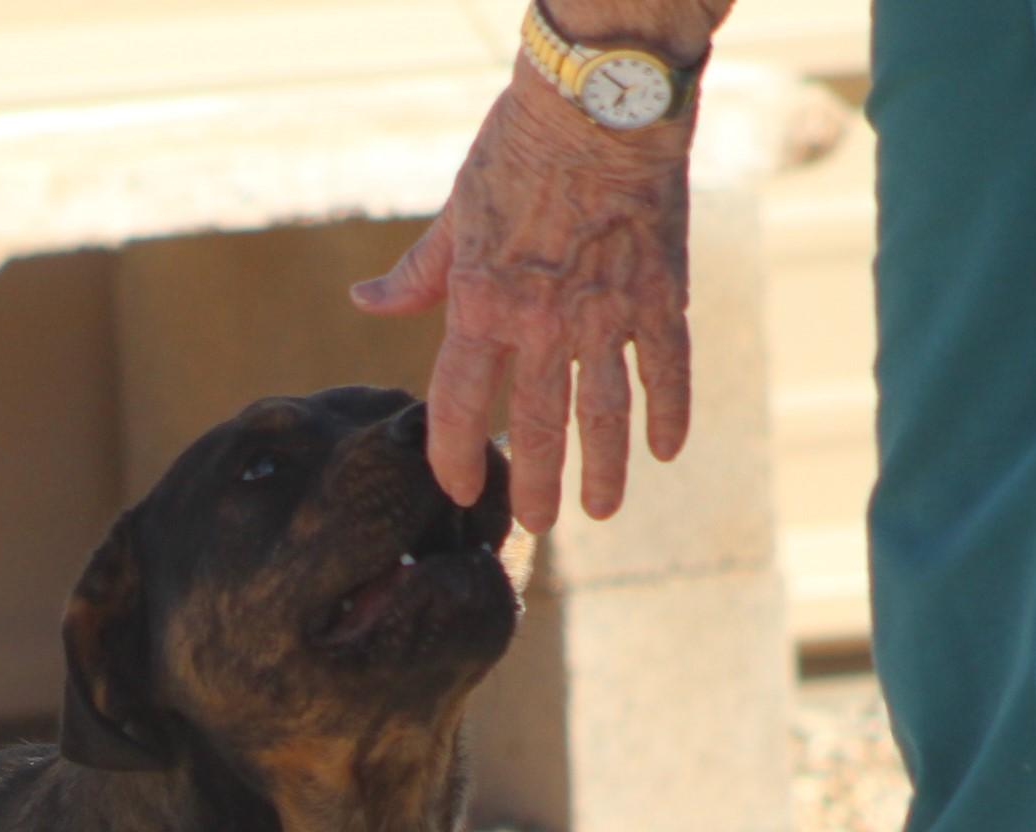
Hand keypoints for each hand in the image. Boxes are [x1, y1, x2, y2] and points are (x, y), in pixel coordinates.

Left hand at [353, 62, 697, 529]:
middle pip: (538, 428)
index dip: (456, 457)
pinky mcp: (659, 295)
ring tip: (602, 511)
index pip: (460, 405)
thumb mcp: (456, 213)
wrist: (601, 102)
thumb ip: (418, 274)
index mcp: (483, 305)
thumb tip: (365, 302)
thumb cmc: (518, 149)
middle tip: (535, 525)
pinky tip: (668, 449)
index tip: (460, 489)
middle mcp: (543, 323)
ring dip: (605, 471)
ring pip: (605, 415)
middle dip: (536, 486)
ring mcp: (606, 314)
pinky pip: (666, 369)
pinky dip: (670, 412)